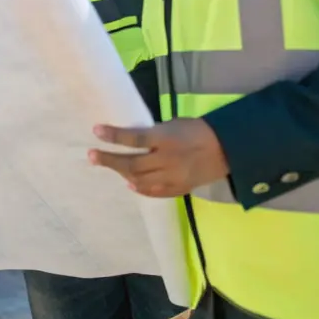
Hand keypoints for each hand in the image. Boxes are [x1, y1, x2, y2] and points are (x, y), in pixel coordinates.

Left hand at [89, 118, 229, 198]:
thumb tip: (133, 142)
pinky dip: (140, 189)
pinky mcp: (179, 188)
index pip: (134, 139)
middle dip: (110, 160)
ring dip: (122, 174)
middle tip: (92, 156)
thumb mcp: (173, 125)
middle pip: (132, 164)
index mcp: (165, 139)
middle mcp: (167, 160)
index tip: (96, 131)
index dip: (114, 136)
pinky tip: (129, 184)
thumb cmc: (197, 130)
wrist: (226, 148)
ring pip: (140, 181)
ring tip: (111, 167)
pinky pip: (155, 192)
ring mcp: (173, 177)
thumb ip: (153, 134)